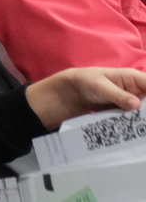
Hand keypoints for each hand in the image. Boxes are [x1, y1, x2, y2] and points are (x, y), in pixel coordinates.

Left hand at [26, 67, 145, 129]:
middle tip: (143, 124)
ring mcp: (133, 102)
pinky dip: (138, 125)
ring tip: (141, 130)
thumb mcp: (101, 87)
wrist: (73, 92)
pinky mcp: (128, 112)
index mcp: (134, 78)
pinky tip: (138, 133)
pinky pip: (137, 119)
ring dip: (143, 120)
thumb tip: (137, 104)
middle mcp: (137, 89)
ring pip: (145, 112)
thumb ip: (118, 95)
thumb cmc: (87, 82)